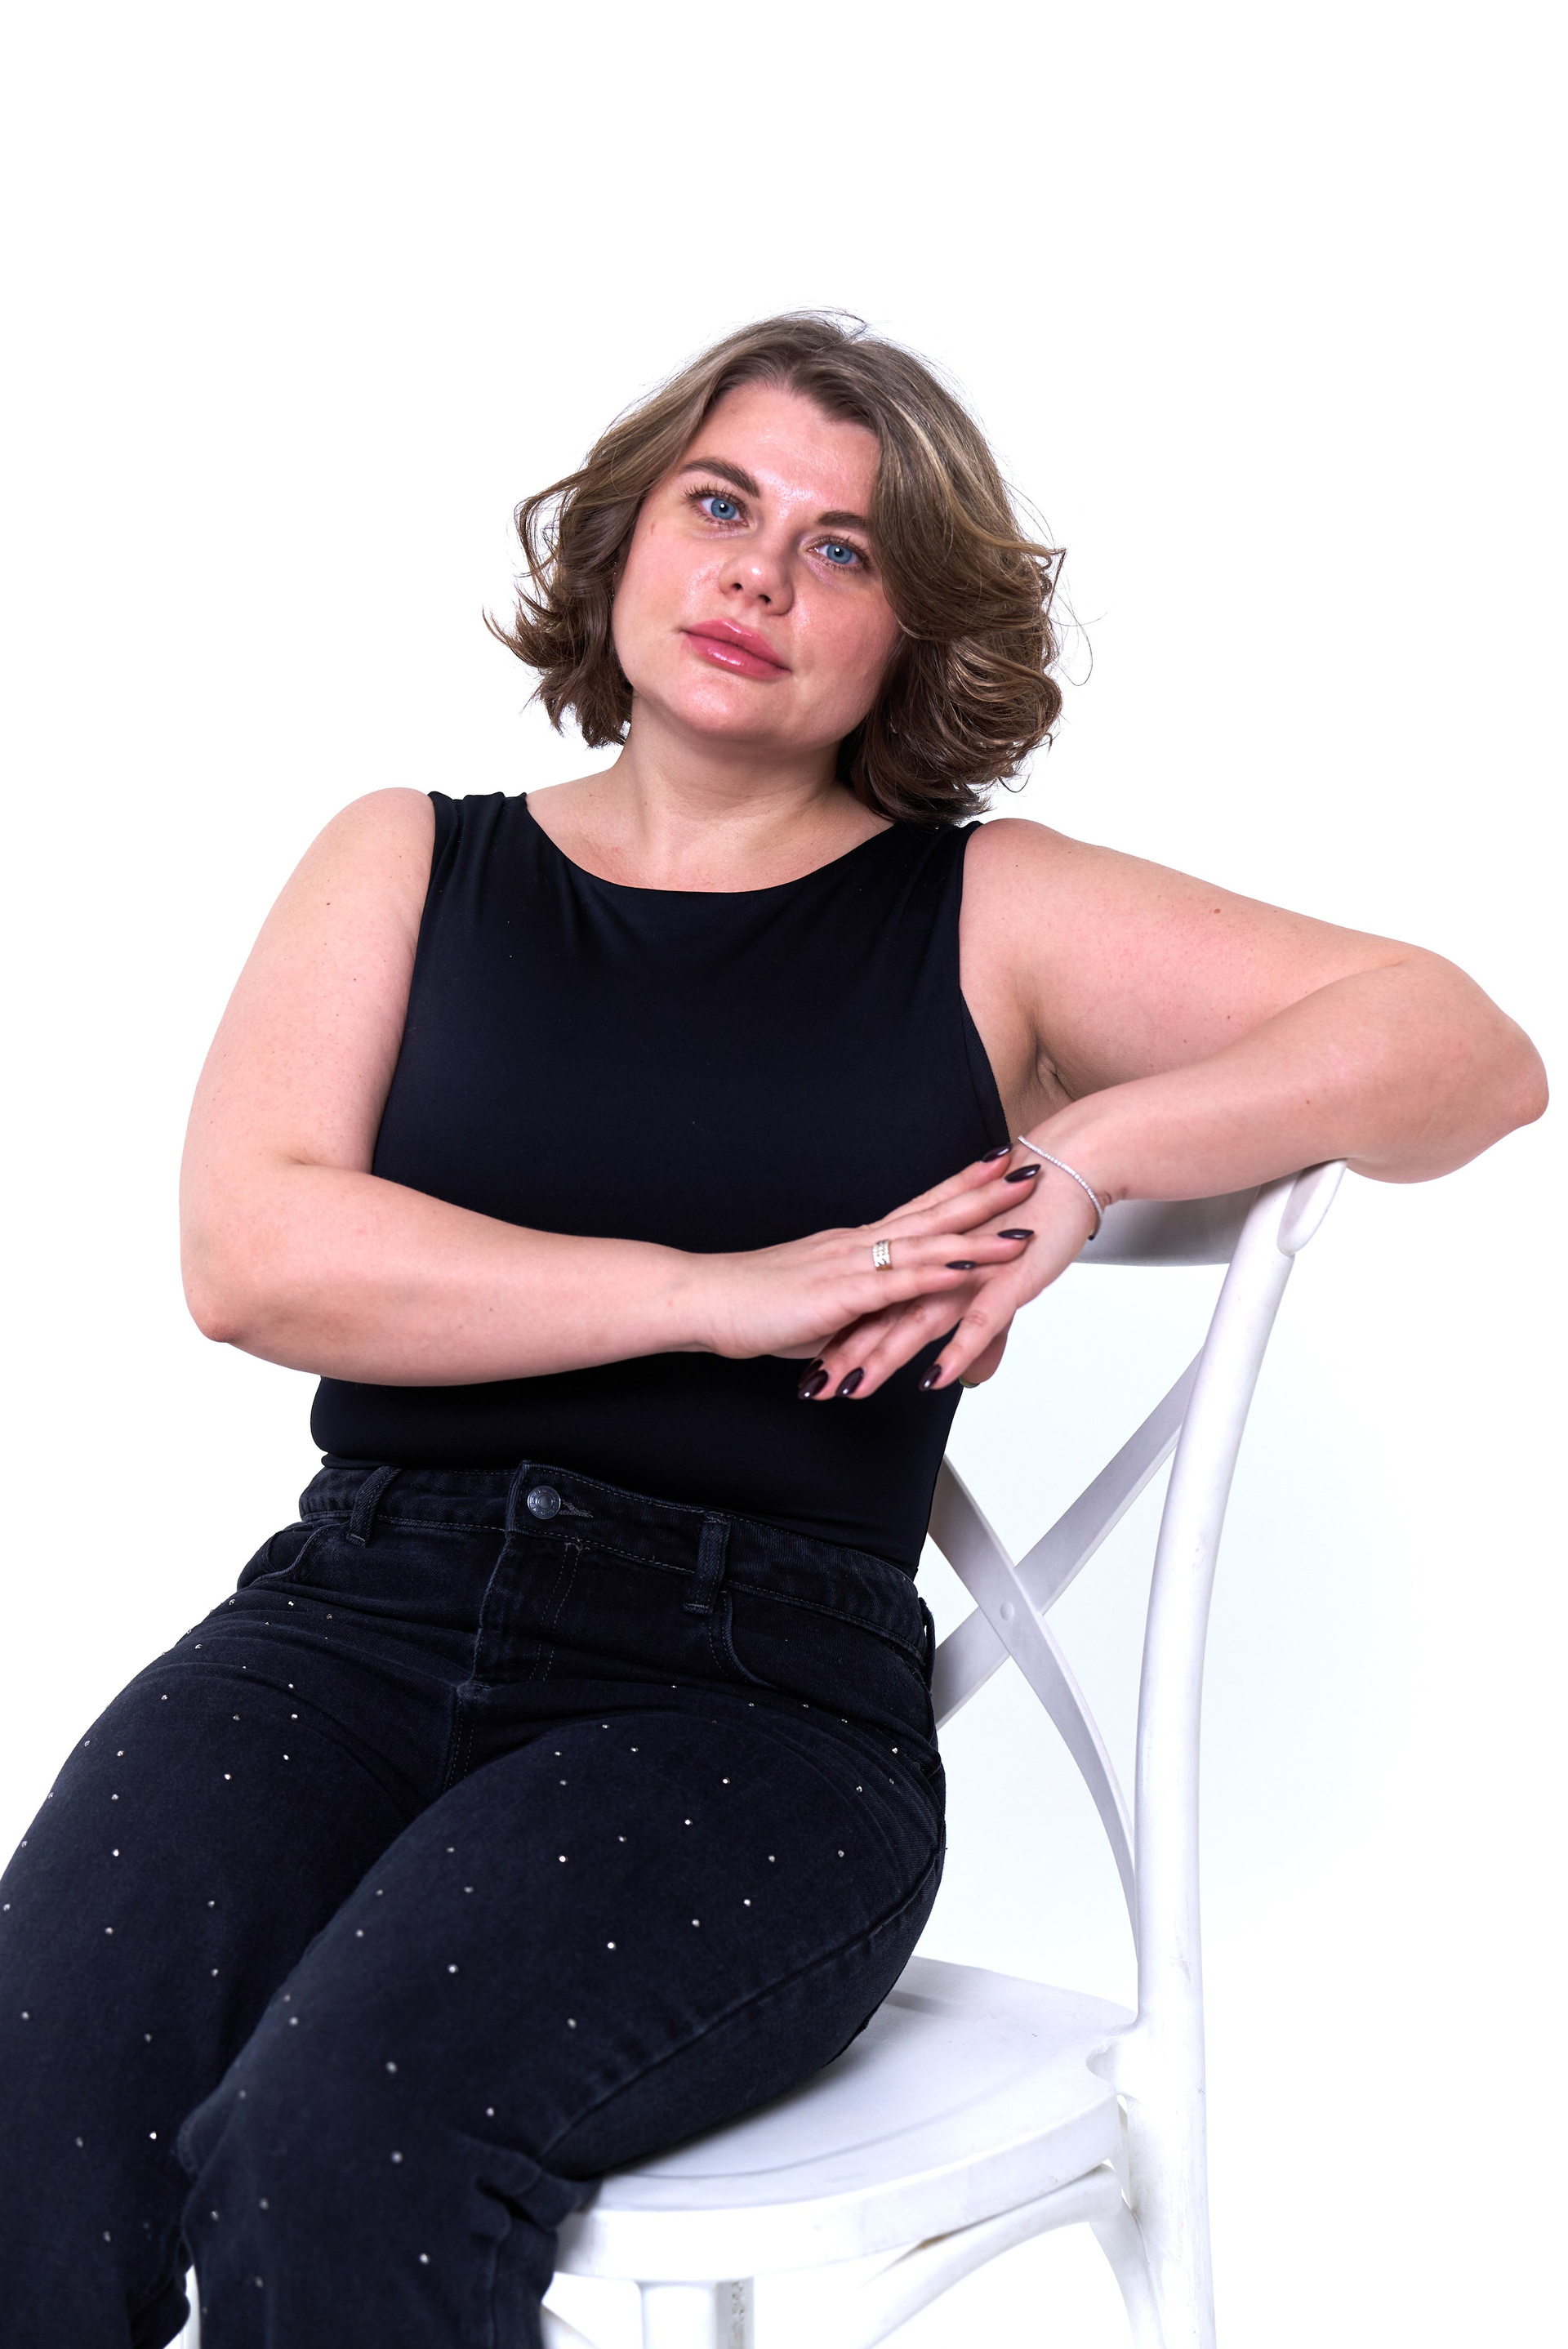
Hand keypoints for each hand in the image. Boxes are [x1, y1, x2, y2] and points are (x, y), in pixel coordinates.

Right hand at [685, 1149, 1042, 1375]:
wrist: (704, 1300)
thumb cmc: (751, 1306)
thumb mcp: (820, 1310)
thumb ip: (856, 1313)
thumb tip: (878, 1328)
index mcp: (853, 1243)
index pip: (919, 1206)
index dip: (959, 1184)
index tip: (995, 1164)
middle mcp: (857, 1243)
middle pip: (933, 1211)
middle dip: (984, 1192)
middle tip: (1027, 1169)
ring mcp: (850, 1265)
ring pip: (926, 1244)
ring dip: (977, 1235)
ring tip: (1020, 1227)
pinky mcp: (841, 1295)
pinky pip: (898, 1282)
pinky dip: (938, 1273)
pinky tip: (968, 1267)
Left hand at [801, 1142, 1099, 1399]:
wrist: (1067, 1168)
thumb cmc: (1031, 1214)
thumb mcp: (996, 1286)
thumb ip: (980, 1335)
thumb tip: (972, 1374)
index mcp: (929, 1259)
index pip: (876, 1305)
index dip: (843, 1336)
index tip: (812, 1366)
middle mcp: (941, 1266)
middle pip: (883, 1316)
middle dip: (847, 1354)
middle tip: (814, 1386)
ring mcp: (970, 1273)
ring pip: (916, 1321)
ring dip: (883, 1356)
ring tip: (855, 1387)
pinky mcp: (1005, 1279)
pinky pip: (976, 1321)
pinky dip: (955, 1350)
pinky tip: (934, 1377)